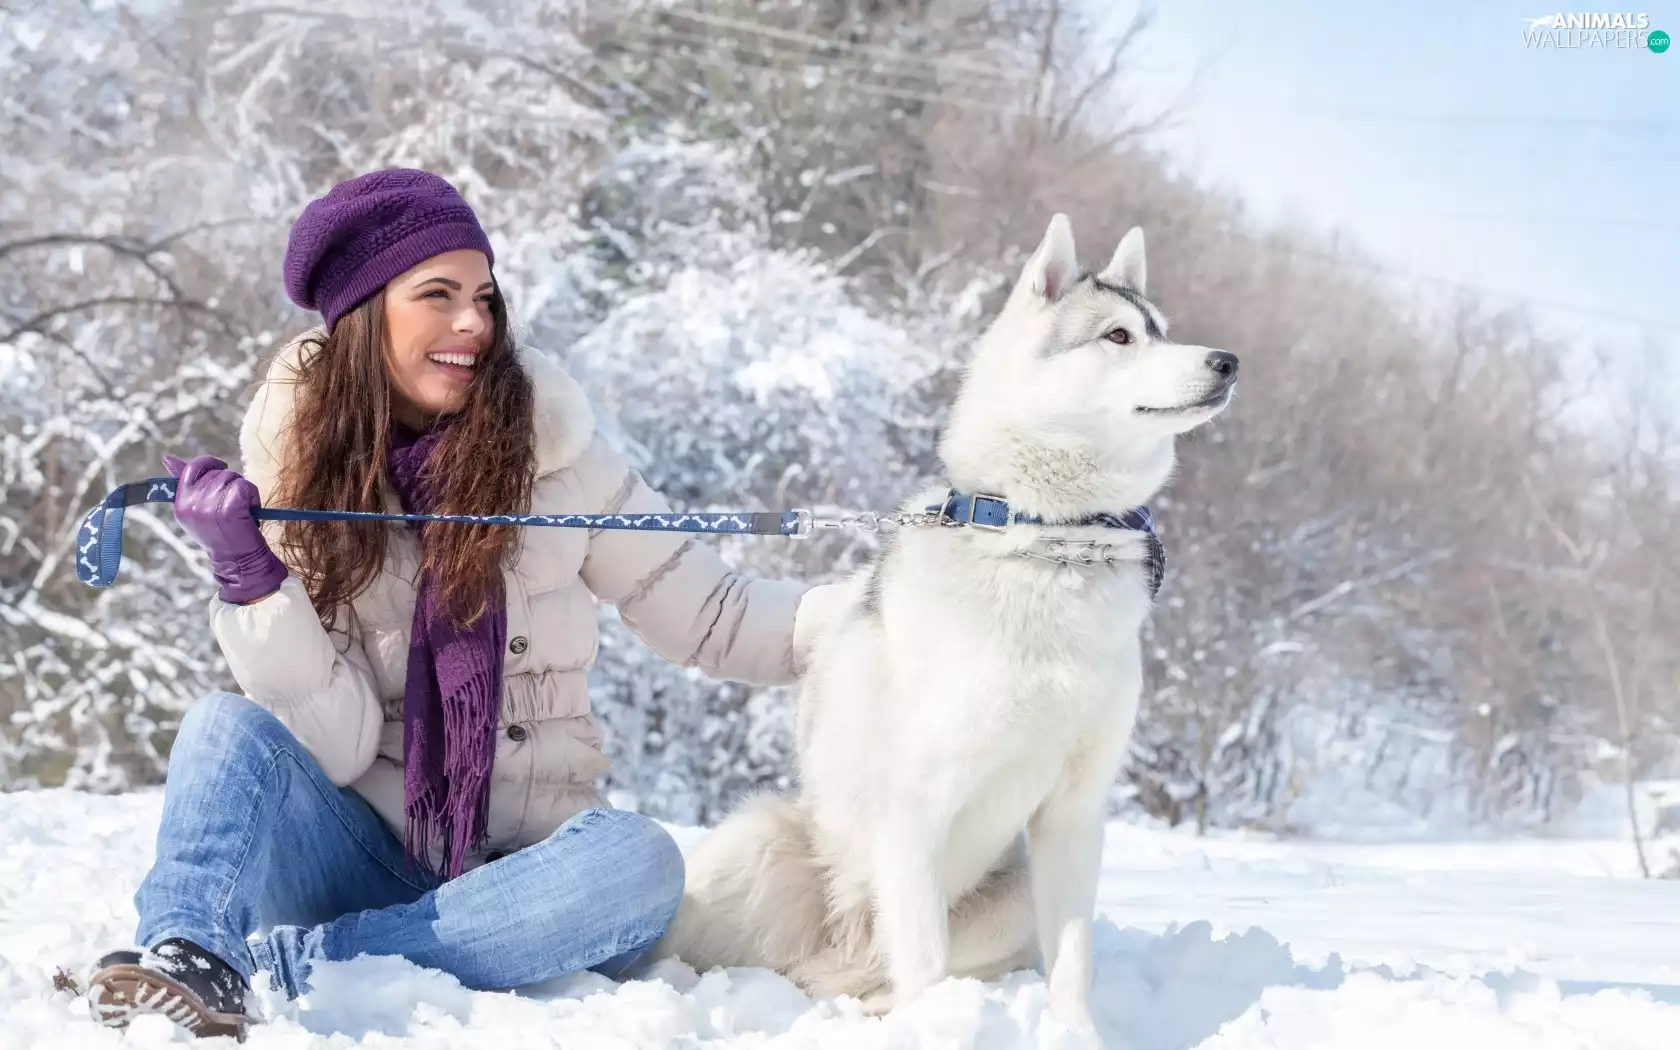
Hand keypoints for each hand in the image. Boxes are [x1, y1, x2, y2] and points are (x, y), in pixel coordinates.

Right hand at [164, 454, 287, 604]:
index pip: (192, 469)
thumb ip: (187, 483)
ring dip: (243, 491)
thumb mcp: (198, 508)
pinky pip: (245, 486)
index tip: (222, 472)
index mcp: (180, 504)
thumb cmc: (223, 532)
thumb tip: (166, 457)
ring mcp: (208, 507)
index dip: (210, 465)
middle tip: (233, 505)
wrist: (238, 562)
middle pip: (217, 473)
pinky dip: (253, 496)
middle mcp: (190, 505)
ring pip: (232, 478)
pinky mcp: (228, 509)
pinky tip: (250, 512)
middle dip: (230, 483)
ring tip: (241, 512)